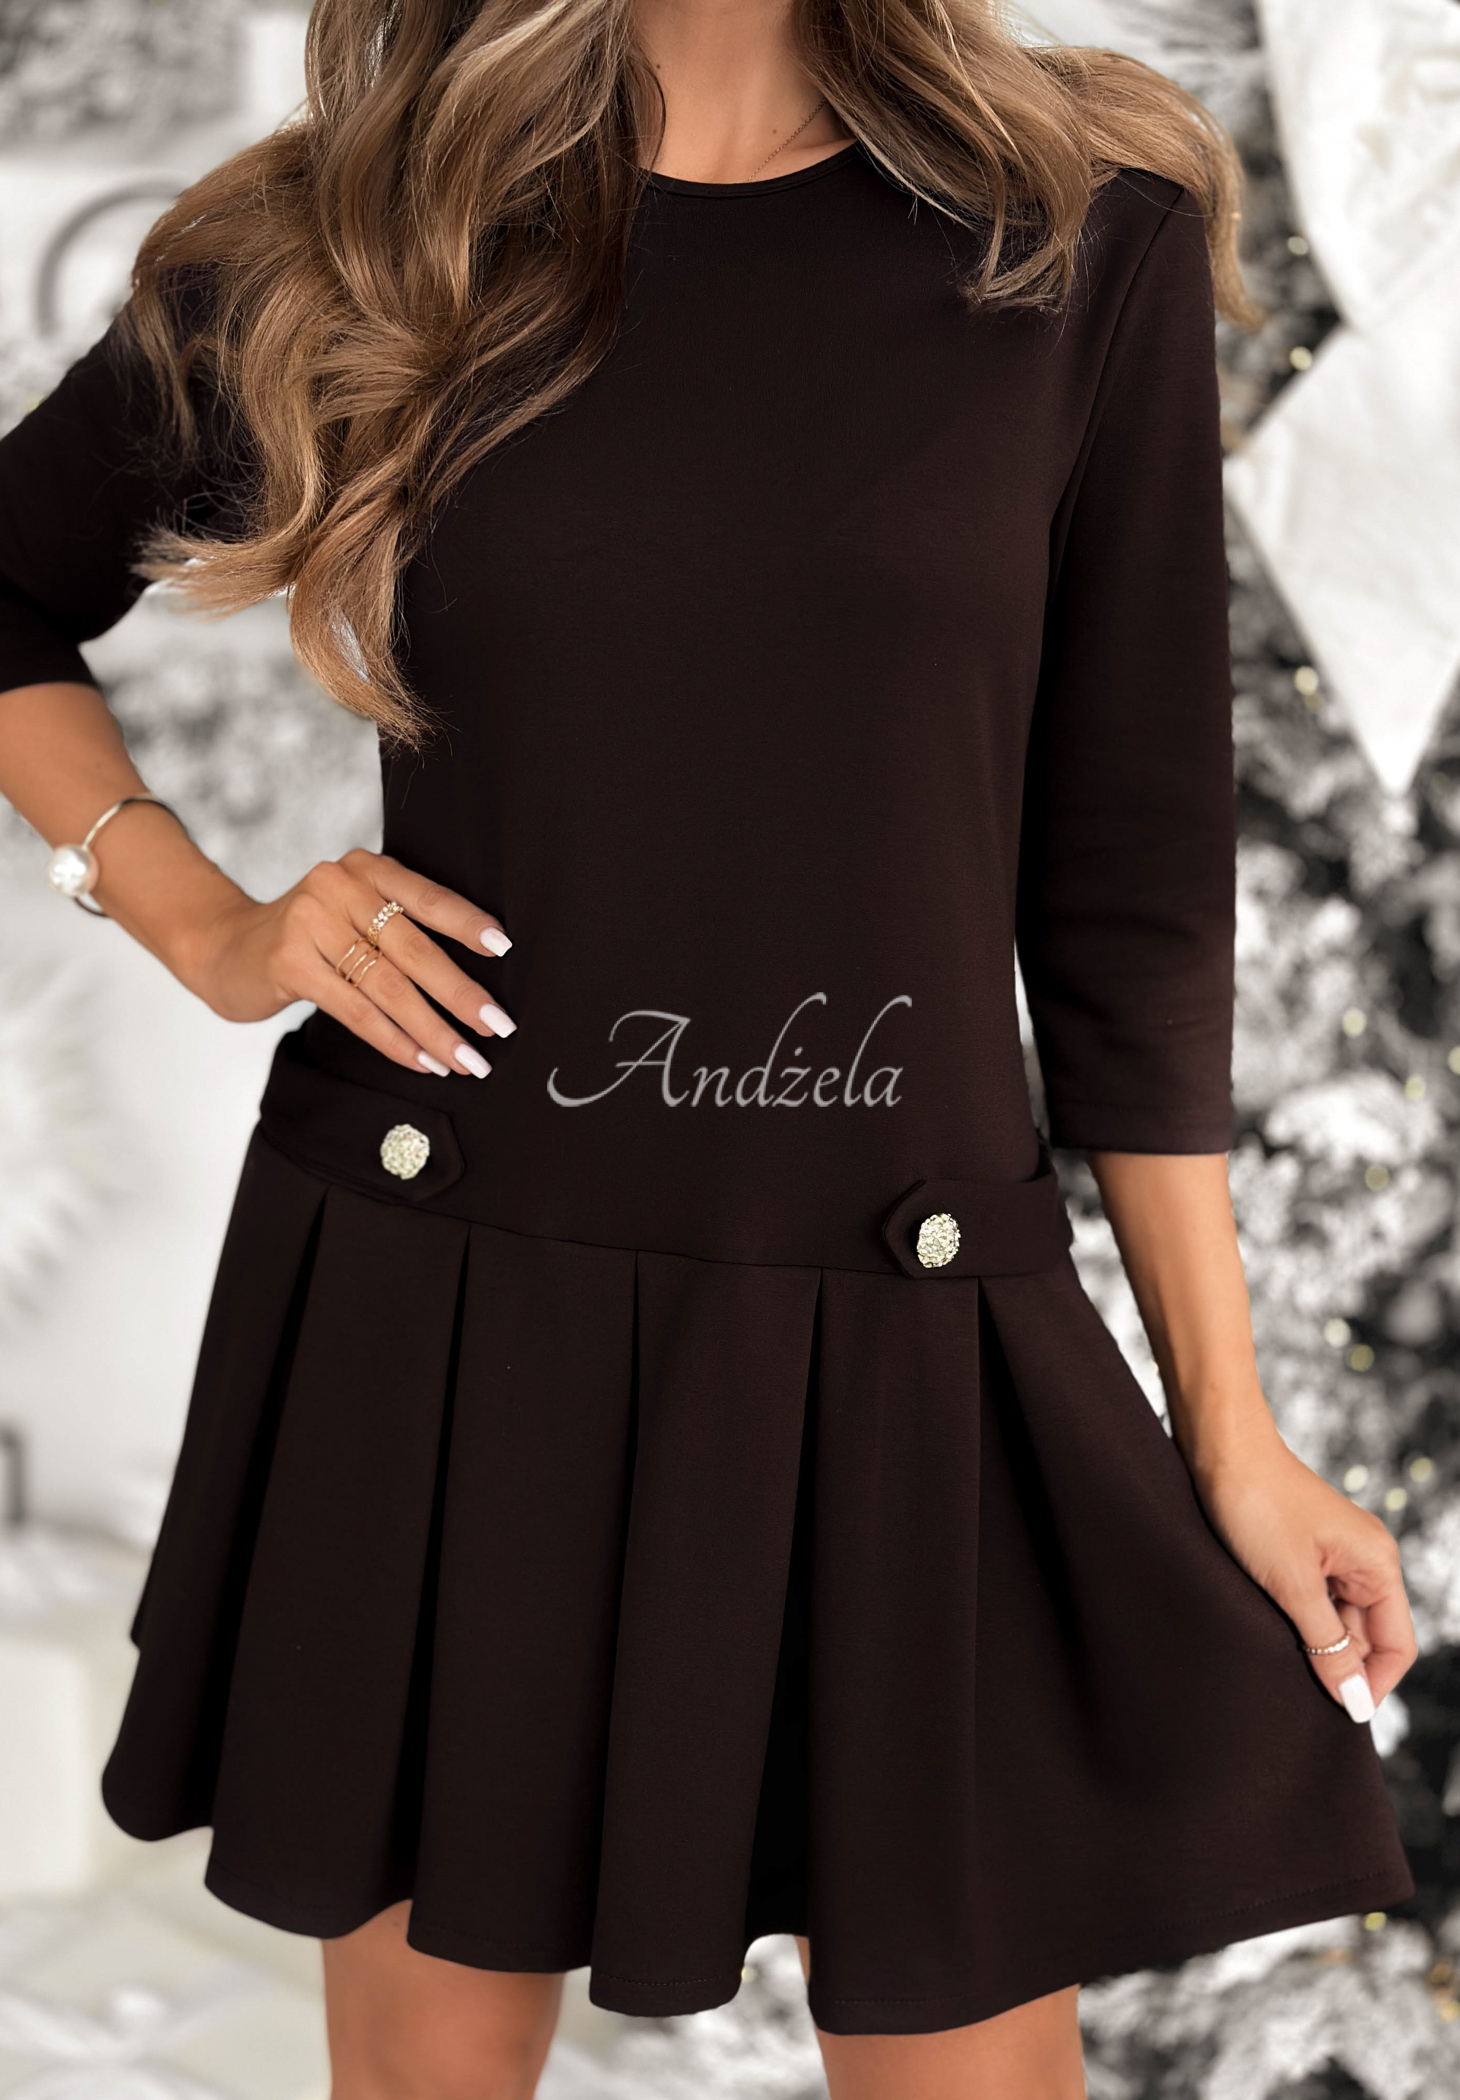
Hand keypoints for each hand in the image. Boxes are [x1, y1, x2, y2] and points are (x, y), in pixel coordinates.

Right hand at [181, 848, 515, 1078]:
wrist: (226, 947)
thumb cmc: (309, 937)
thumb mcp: (352, 914)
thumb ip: (399, 927)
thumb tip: (475, 978)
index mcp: (366, 870)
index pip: (427, 896)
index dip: (466, 923)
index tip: (505, 950)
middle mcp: (339, 886)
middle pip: (413, 947)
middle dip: (460, 993)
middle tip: (499, 1025)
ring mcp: (310, 923)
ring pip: (388, 986)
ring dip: (433, 1029)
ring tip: (467, 1059)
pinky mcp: (290, 962)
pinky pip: (355, 1009)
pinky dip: (394, 1041)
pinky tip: (422, 1061)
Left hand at [1190, 1425, 1417, 1722]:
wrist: (1217, 1447)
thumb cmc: (1256, 1504)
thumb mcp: (1291, 1585)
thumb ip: (1326, 1646)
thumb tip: (1354, 1701)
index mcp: (1377, 1565)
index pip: (1397, 1646)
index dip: (1371, 1685)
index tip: (1335, 1713)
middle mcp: (1365, 1560)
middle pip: (1367, 1637)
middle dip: (1338, 1666)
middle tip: (1295, 1688)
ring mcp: (1335, 1555)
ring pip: (1337, 1622)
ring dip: (1312, 1643)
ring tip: (1274, 1653)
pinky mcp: (1304, 1550)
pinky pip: (1313, 1601)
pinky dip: (1296, 1620)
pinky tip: (1267, 1627)